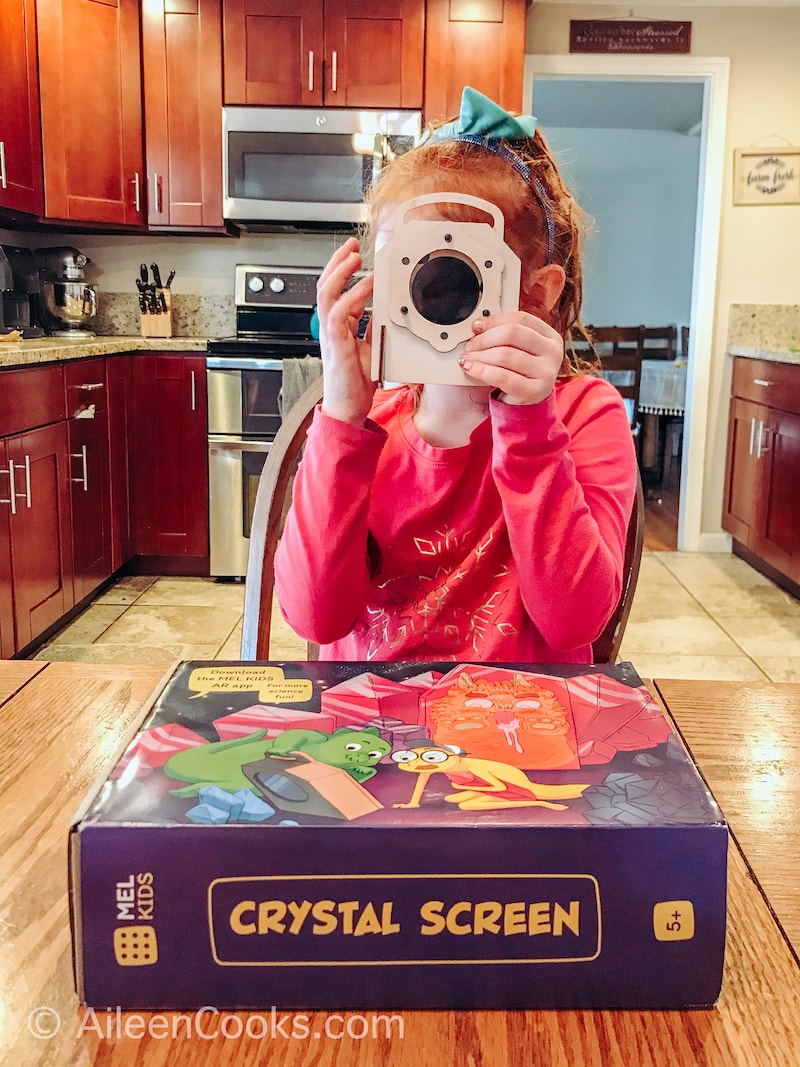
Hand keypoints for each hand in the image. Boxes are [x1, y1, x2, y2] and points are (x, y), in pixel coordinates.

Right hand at [317, 237, 375, 425]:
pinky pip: (338, 314)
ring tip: (355, 258)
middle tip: (352, 245)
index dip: (342, 269)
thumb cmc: (356, 382)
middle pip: (326, 284)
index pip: (335, 290)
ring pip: (327, 294)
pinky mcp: (336, 344)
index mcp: (337, 326)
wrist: (349, 407)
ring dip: (341, 272)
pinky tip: (364, 288)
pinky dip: (351, 297)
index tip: (355, 253)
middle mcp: (330, 327)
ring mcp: (331, 334)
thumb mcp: (370, 347)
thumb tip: (382, 310)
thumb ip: (372, 327)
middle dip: (338, 261)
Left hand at [457, 310, 564, 405]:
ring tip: (466, 359)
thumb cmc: (516, 374)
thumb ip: (504, 335)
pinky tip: (472, 369)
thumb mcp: (516, 350)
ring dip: (480, 356)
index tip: (476, 325)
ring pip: (506, 355)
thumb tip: (478, 325)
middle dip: (485, 338)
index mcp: (549, 336)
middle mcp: (552, 352)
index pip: (521, 318)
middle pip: (513, 333)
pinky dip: (483, 371)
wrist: (522, 407)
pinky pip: (503, 377)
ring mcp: (546, 372)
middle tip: (469, 345)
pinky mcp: (535, 391)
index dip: (495, 320)